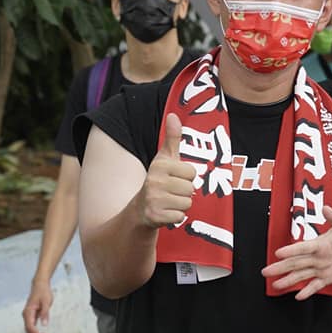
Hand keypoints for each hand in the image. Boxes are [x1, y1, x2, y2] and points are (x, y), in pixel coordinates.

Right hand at [22, 279, 53, 332]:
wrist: (40, 285)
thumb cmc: (43, 292)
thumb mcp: (46, 302)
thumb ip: (45, 313)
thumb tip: (44, 325)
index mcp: (28, 312)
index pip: (30, 327)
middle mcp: (26, 316)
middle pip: (28, 331)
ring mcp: (28, 317)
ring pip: (29, 330)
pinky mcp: (31, 317)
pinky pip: (32, 327)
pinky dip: (37, 332)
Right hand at [138, 113, 195, 227]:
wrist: (140, 209)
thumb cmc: (158, 180)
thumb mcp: (164, 159)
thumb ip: (172, 138)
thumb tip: (173, 115)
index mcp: (160, 165)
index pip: (192, 172)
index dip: (187, 178)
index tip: (175, 179)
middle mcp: (154, 180)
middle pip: (191, 189)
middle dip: (184, 193)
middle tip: (171, 192)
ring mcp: (154, 199)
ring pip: (187, 203)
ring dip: (181, 205)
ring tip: (169, 202)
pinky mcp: (155, 215)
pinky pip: (181, 217)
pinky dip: (176, 217)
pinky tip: (165, 212)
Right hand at [263, 206, 331, 299]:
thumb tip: (325, 208)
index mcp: (320, 243)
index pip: (303, 248)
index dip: (291, 250)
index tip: (278, 253)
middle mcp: (317, 256)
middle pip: (296, 263)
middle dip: (280, 268)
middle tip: (265, 272)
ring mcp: (321, 267)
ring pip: (302, 275)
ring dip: (288, 280)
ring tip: (275, 285)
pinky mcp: (328, 276)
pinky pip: (316, 285)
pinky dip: (308, 291)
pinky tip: (298, 296)